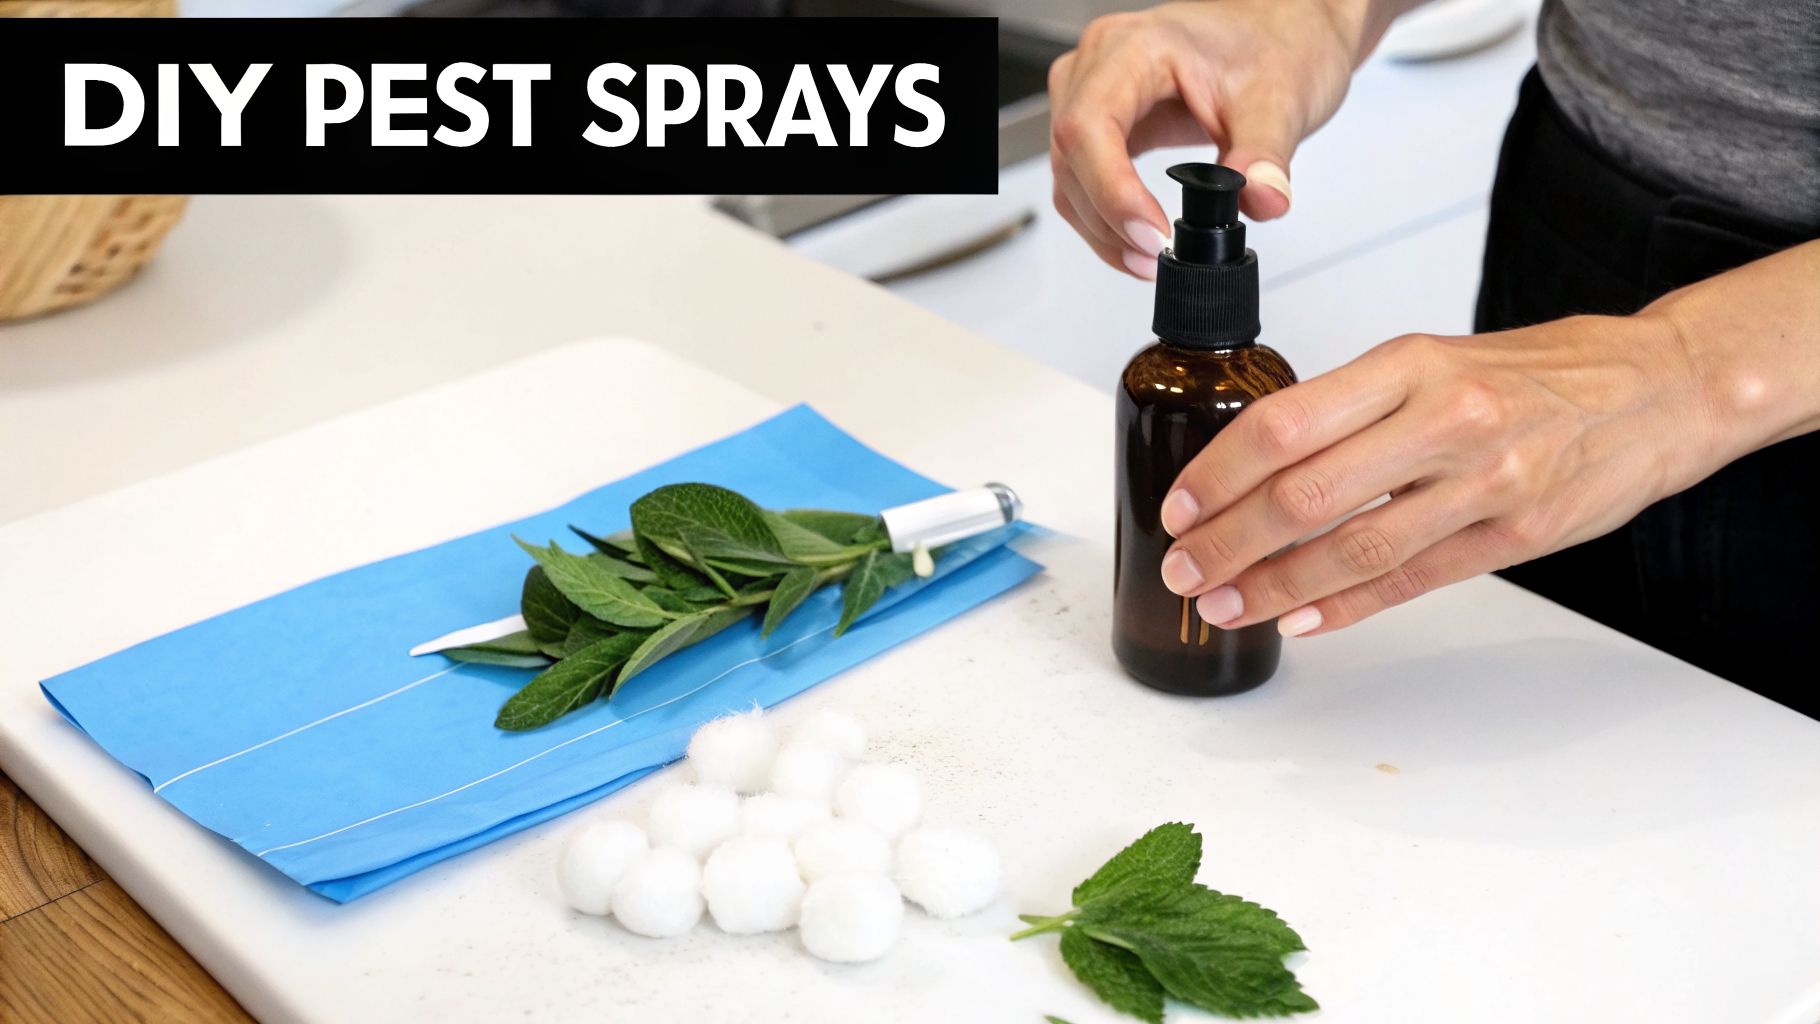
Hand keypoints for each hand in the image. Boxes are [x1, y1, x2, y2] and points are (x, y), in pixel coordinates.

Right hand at [1047, 0, 1375, 278]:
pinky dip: (1104, 219)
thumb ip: (1266, 153)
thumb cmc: (1273, 45)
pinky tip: (1136, 242)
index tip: (1151, 234)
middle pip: (1071, 155)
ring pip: (1068, 175)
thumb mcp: (1279, 99)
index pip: (1091, 124)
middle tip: (1155, 256)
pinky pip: (1081, 178)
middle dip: (1108, 218)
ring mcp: (1093, 92)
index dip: (1111, 189)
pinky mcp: (1101, 122)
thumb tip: (1262, 199)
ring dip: (1101, 228)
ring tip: (1149, 258)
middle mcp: (1101, 64)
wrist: (1279, 34)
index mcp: (1136, 47)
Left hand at [1154, 314, 1722, 635]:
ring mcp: (1485, 482)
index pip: (1284, 424)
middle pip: (1306, 493)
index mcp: (1409, 365)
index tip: (1179, 508)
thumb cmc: (1535, 374)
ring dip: (1277, 587)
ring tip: (1228, 605)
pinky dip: (1347, 606)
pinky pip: (1413, 580)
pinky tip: (1302, 621)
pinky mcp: (1518, 534)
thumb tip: (1255, 465)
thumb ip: (1352, 408)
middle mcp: (1444, 420)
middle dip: (1229, 542)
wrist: (1656, 389)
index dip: (1218, 475)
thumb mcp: (1434, 361)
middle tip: (1186, 571)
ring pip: (1355, 548)